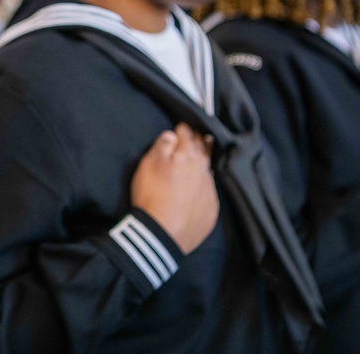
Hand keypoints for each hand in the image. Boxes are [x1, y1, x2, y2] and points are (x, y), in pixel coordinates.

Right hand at [130, 124, 218, 254]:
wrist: (162, 234)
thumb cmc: (152, 195)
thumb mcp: (149, 165)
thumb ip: (162, 146)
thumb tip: (171, 135)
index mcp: (188, 157)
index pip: (187, 136)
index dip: (183, 128)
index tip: (181, 125)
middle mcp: (203, 172)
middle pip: (204, 151)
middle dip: (200, 141)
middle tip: (199, 134)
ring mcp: (209, 192)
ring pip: (209, 171)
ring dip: (205, 162)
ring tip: (205, 156)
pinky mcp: (210, 211)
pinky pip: (210, 193)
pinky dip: (204, 186)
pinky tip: (201, 187)